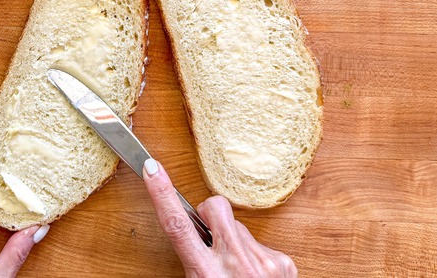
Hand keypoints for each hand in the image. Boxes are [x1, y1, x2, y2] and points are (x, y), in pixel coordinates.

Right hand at [142, 158, 296, 277]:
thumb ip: (193, 263)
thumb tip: (190, 236)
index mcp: (207, 274)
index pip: (177, 226)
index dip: (162, 194)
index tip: (151, 168)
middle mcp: (235, 265)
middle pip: (214, 208)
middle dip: (208, 213)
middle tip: (209, 238)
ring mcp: (263, 262)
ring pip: (238, 225)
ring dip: (233, 240)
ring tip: (235, 270)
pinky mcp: (284, 262)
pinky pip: (260, 241)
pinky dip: (253, 253)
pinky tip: (253, 275)